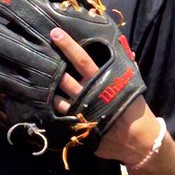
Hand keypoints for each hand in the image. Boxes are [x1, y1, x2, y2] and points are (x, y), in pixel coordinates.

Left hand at [49, 27, 157, 163]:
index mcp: (104, 81)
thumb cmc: (135, 110)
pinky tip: (44, 95)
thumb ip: (127, 67)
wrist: (136, 140)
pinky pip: (59, 112)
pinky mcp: (75, 124)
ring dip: (48, 84)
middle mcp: (88, 94)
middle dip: (52, 63)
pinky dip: (51, 103)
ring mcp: (80, 110)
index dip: (69, 46)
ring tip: (37, 71)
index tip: (56, 34)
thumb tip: (128, 50)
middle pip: (65, 76)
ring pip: (57, 95)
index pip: (83, 60)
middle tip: (39, 49)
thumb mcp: (132, 85)